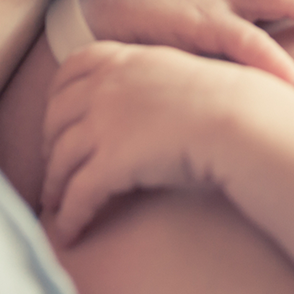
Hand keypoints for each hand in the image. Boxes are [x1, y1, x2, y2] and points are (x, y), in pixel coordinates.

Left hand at [40, 41, 279, 244]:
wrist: (243, 120)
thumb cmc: (232, 102)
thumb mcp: (183, 74)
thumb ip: (156, 80)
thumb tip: (156, 100)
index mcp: (126, 60)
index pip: (73, 67)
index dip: (57, 95)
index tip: (56, 117)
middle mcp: (106, 87)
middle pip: (57, 115)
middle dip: (50, 144)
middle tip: (54, 166)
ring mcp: (104, 123)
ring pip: (61, 159)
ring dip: (54, 185)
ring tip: (54, 204)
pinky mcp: (110, 163)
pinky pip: (78, 195)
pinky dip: (69, 217)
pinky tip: (70, 234)